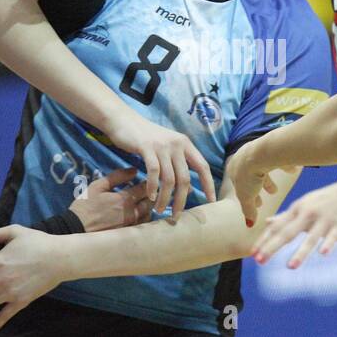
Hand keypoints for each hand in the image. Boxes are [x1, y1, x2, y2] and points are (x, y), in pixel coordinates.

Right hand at [69, 167, 152, 231]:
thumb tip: (134, 170)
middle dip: (151, 194)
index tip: (144, 180)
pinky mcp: (127, 234)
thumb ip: (117, 177)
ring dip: (148, 207)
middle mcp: (132, 213)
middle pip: (151, 202)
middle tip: (146, 190)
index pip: (145, 188)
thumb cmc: (86, 205)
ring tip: (142, 202)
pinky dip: (143, 218)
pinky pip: (142, 225)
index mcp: (124, 199)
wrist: (76, 228)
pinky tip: (137, 214)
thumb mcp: (98, 186)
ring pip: (148, 214)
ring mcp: (131, 226)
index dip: (148, 182)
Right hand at [102, 109, 216, 221]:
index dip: (208, 184)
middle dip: (182, 199)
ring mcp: (162, 145)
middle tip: (177, 215)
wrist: (124, 120)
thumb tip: (189, 189)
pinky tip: (151, 196)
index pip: (203, 166)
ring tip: (160, 210)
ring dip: (165, 198)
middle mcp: (177, 144)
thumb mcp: (167, 149)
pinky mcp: (147, 147)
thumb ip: (178, 164)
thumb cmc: (146, 138)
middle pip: (185, 178)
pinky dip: (153, 187)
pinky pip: (153, 172)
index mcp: (186, 144)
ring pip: (169, 178)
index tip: (211, 201)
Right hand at [225, 138, 294, 225]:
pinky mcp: (271, 145)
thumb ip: (248, 210)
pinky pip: (278, 157)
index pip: (239, 183)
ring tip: (277, 189)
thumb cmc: (250, 175)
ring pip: (264, 166)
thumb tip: (249, 224)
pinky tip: (292, 171)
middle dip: (261, 186)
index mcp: (234, 168)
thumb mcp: (246, 198)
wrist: (262, 154)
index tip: (259, 204)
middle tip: (271, 194)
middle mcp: (243, 157)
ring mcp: (257, 149)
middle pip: (252, 174)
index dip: (249, 196)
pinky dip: (284, 165)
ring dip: (270, 179)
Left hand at [250, 176, 336, 268]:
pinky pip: (333, 237)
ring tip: (290, 267)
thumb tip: (267, 223)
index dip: (264, 240)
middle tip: (259, 261)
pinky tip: (323, 254)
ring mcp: (325, 220)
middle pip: (288, 233)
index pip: (277, 227)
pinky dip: (328, 244)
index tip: (252, 254)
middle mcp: (309, 214)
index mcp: (298, 209)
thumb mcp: (306, 204)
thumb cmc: (329, 199)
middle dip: (273, 247)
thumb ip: (286, 216)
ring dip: (301, 252)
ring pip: (311, 238)